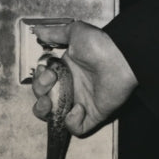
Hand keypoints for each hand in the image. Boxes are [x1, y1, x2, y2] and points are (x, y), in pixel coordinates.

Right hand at [31, 20, 137, 136]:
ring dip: (46, 112)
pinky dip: (71, 122)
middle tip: (49, 82)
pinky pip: (77, 128)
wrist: (120, 57)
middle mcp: (72, 87)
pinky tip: (77, 108)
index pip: (43, 83)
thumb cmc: (99, 44)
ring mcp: (82, 101)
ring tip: (50, 103)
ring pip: (55, 116)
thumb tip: (38, 31)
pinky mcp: (93, 114)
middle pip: (45, 100)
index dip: (39, 80)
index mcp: (66, 71)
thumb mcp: (75, 33)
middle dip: (40, 94)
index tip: (45, 71)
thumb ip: (54, 34)